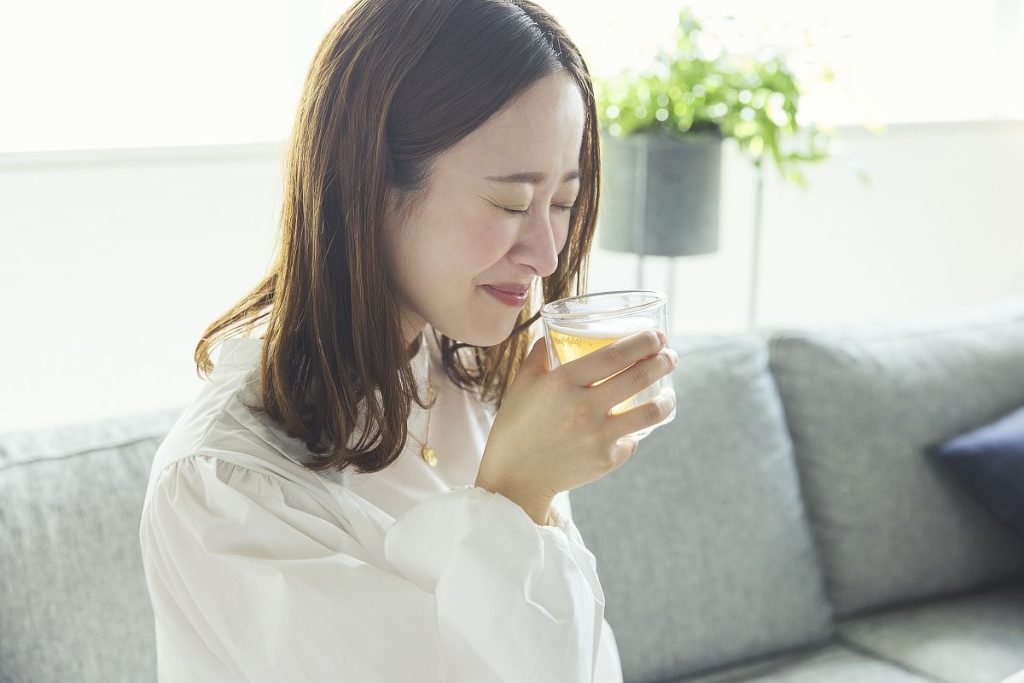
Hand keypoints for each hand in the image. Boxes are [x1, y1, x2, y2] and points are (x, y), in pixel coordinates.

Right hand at [475, 329, 677, 523]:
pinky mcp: (605, 460)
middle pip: (638, 377)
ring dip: (667, 398)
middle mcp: (584, 407)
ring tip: (669, 392)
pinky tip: (635, 425)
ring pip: (650, 412)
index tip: (658, 335)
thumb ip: (539, 355)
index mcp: (563, 382)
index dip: (642, 342)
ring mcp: (597, 436)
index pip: (614, 355)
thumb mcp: (522, 384)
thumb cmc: (516, 426)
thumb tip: (554, 333)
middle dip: (662, 362)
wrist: (514, 478)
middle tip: (670, 356)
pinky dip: (636, 432)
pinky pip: (632, 440)